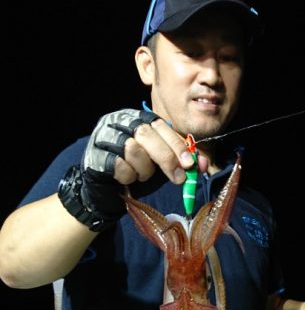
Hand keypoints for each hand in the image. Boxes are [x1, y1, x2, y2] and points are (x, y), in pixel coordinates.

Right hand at [78, 108, 208, 220]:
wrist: (106, 192)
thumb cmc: (136, 173)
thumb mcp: (161, 165)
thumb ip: (180, 161)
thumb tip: (204, 164)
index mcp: (137, 118)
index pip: (160, 126)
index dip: (176, 145)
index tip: (190, 164)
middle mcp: (119, 121)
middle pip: (146, 133)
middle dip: (166, 158)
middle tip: (178, 178)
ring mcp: (104, 136)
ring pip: (132, 149)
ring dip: (144, 169)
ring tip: (142, 176)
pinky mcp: (94, 154)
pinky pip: (118, 165)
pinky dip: (128, 176)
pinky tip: (128, 180)